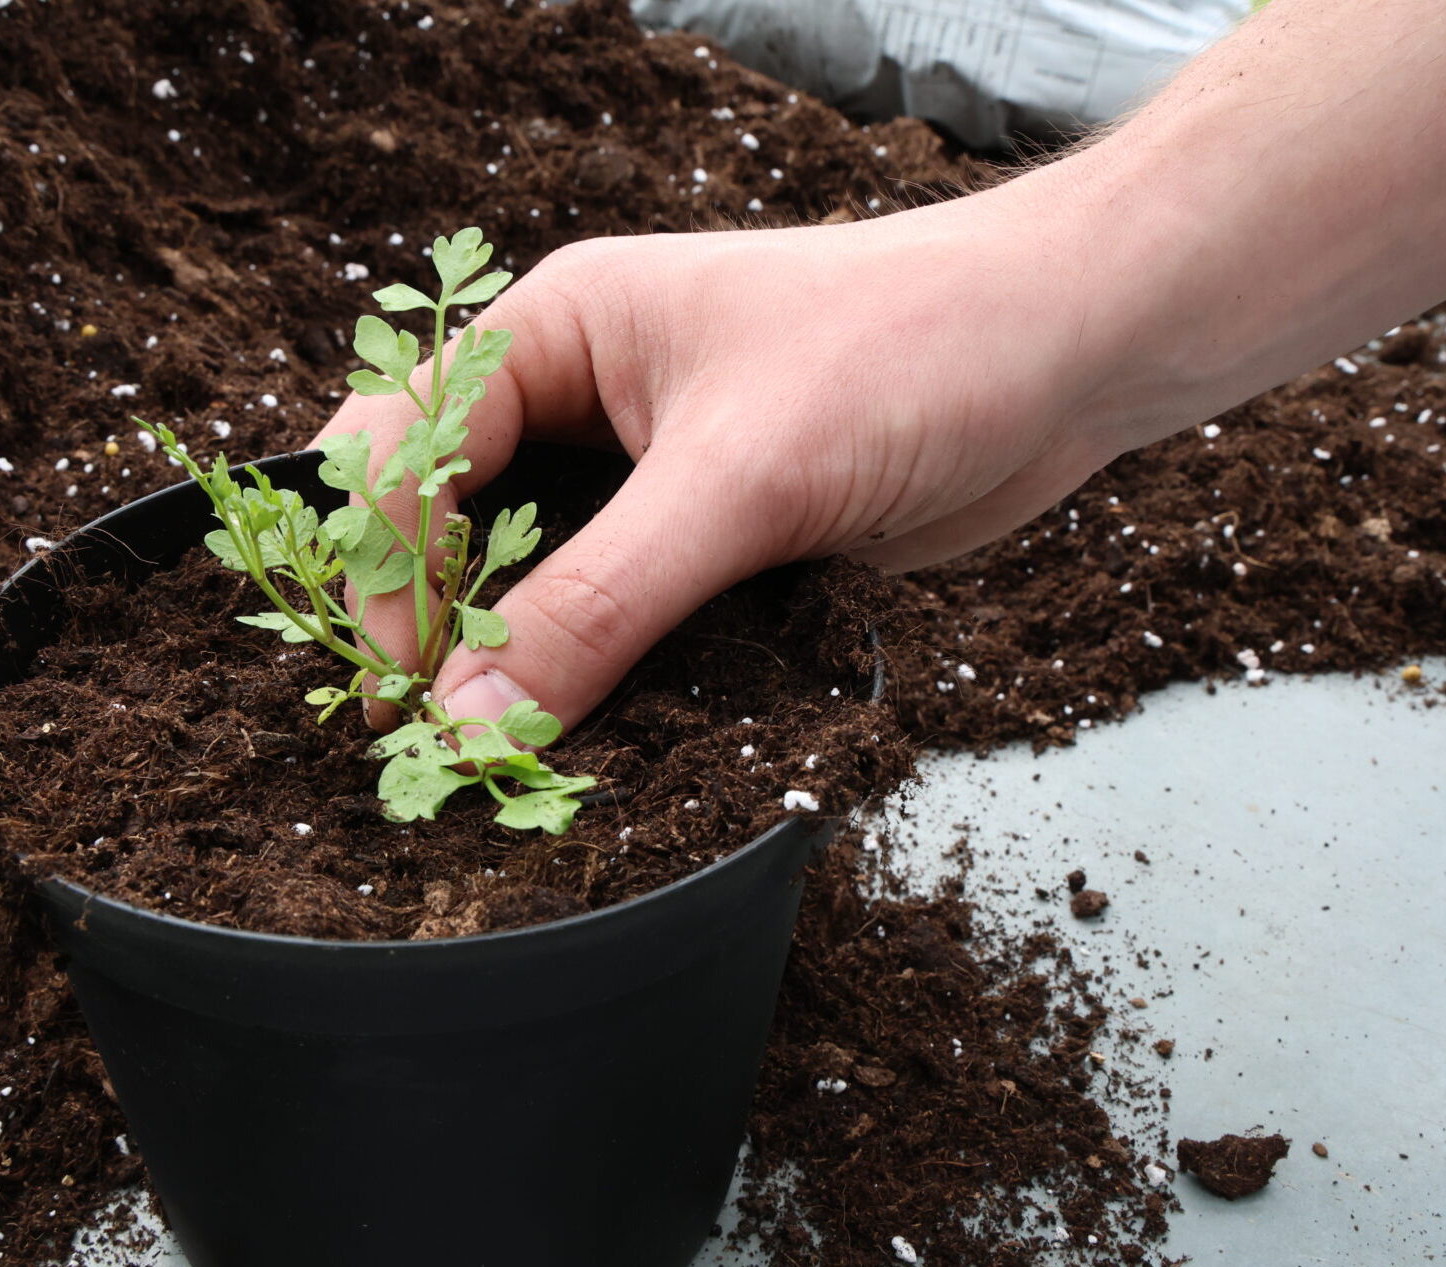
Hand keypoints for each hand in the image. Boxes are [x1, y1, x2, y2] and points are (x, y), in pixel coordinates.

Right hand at [308, 178, 1135, 732]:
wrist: (1062, 358)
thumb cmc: (907, 350)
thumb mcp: (738, 476)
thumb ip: (600, 602)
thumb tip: (472, 721)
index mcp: (557, 333)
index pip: (410, 444)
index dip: (383, 561)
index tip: (395, 680)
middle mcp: (584, 401)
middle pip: (451, 518)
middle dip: (431, 618)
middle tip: (421, 735)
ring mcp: (647, 477)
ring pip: (533, 579)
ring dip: (510, 659)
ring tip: (487, 754)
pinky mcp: (709, 542)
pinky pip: (616, 619)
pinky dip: (593, 676)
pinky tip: (581, 736)